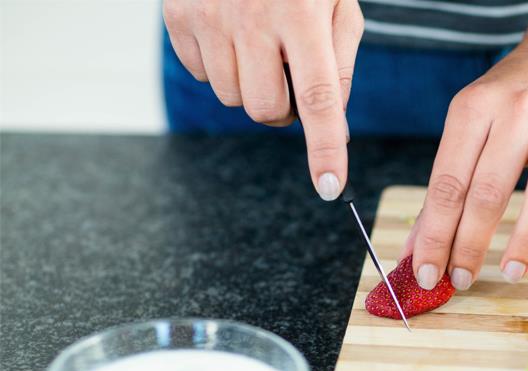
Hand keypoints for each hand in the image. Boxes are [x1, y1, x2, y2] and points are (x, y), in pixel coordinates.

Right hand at [163, 0, 362, 199]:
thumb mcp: (337, 3)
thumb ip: (340, 63)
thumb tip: (335, 126)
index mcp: (303, 16)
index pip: (318, 98)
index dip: (324, 148)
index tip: (328, 186)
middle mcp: (252, 19)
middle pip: (265, 109)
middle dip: (283, 109)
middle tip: (290, 79)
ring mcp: (208, 17)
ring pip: (231, 98)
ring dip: (250, 86)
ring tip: (260, 46)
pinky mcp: (177, 16)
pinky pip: (201, 75)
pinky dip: (220, 66)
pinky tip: (231, 34)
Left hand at [403, 36, 527, 290]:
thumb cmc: (511, 100)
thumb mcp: (470, 126)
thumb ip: (446, 186)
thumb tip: (417, 250)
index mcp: (473, 108)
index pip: (448, 183)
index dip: (436, 234)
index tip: (427, 273)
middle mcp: (518, 110)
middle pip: (489, 190)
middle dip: (469, 243)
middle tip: (460, 282)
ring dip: (526, 238)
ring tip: (509, 273)